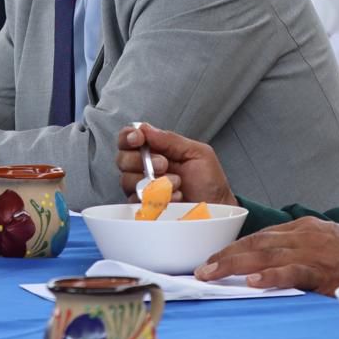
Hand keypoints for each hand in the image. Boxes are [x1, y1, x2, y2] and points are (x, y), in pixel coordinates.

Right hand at [115, 123, 237, 205]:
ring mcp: (143, 188)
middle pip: (122, 159)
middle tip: (165, 165)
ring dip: (154, 182)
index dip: (128, 136)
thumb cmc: (209, 182)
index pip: (129, 138)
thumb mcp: (197, 152)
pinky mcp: (144, 208)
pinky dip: (157, 198)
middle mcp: (144, 168)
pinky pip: (137, 202)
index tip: (138, 139)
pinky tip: (174, 198)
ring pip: (127, 181)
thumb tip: (145, 129)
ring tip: (176, 184)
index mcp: (155, 150)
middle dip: (142, 161)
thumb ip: (170, 140)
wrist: (217, 209)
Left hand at [196, 217, 338, 293]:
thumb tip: (271, 261)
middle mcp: (302, 235)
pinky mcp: (323, 271)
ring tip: (213, 274)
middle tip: (202, 269)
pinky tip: (253, 283)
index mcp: (302, 228)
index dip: (234, 248)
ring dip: (235, 265)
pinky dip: (271, 277)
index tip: (214, 259)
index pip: (260, 236)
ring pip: (265, 255)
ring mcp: (312, 252)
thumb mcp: (324, 241)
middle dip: (226, 256)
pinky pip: (292, 273)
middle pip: (255, 244)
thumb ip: (299, 246)